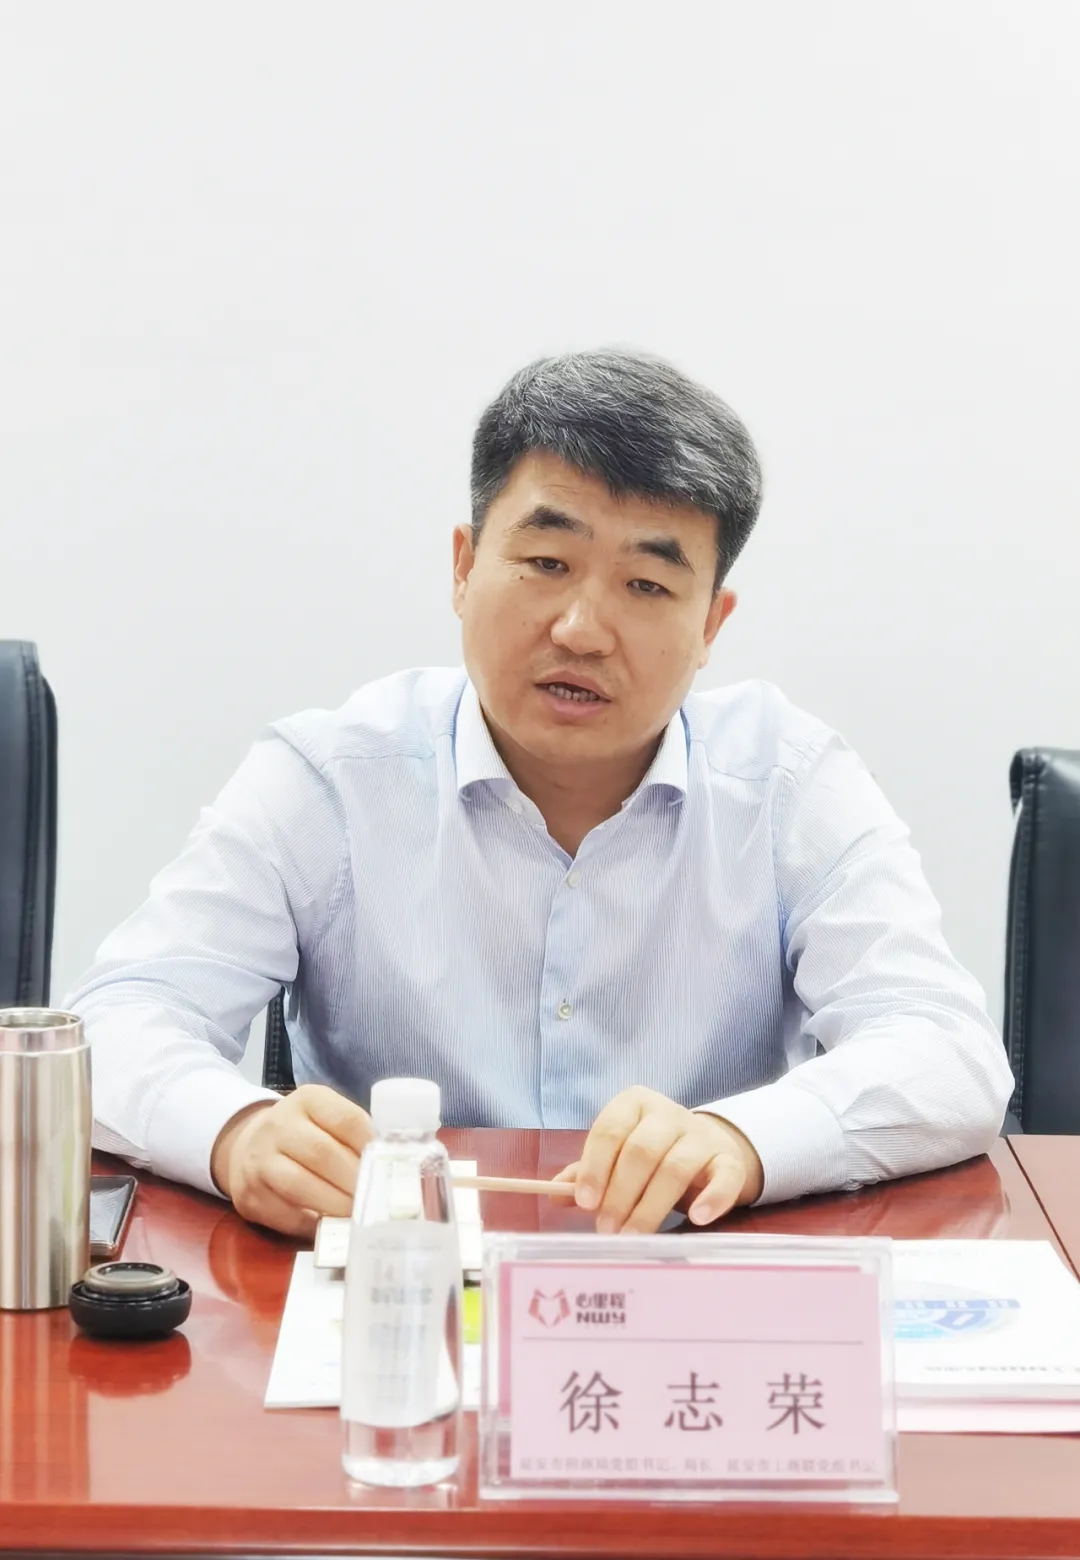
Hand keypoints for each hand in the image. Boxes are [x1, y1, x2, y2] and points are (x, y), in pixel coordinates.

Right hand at [210, 1084, 372, 1237]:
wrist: (250, 1147)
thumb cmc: (305, 1135)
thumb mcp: (327, 1119)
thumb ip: (354, 1136)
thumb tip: (390, 1166)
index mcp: (307, 1100)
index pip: (346, 1119)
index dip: (369, 1146)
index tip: (384, 1166)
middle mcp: (279, 1125)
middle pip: (322, 1153)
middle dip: (352, 1180)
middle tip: (374, 1198)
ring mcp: (259, 1160)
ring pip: (299, 1184)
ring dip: (334, 1204)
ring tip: (355, 1213)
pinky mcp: (250, 1195)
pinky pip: (285, 1213)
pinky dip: (312, 1223)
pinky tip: (330, 1225)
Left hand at [557, 1087, 764, 1233]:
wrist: (709, 1146)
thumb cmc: (653, 1152)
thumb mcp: (618, 1154)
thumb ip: (588, 1171)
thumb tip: (554, 1194)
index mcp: (634, 1104)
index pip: (609, 1130)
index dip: (594, 1167)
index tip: (584, 1202)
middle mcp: (669, 1114)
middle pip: (641, 1151)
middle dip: (620, 1193)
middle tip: (606, 1228)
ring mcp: (701, 1135)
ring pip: (676, 1168)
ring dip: (651, 1206)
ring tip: (633, 1236)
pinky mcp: (729, 1159)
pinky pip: (725, 1177)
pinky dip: (713, 1198)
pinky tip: (697, 1218)